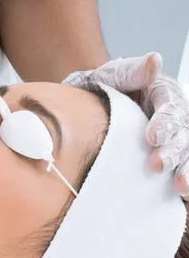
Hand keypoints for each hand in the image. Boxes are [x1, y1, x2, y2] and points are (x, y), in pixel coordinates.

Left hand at [63, 52, 188, 197]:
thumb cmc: (96, 92)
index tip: (152, 136)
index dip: (165, 122)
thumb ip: (127, 72)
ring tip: (180, 187)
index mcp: (161, 93)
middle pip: (184, 133)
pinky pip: (183, 171)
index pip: (171, 105)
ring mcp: (173, 141)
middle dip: (175, 150)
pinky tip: (183, 197)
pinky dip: (187, 186)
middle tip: (158, 164)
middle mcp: (173, 118)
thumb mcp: (105, 77)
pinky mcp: (169, 162)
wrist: (81, 113)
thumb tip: (154, 60)